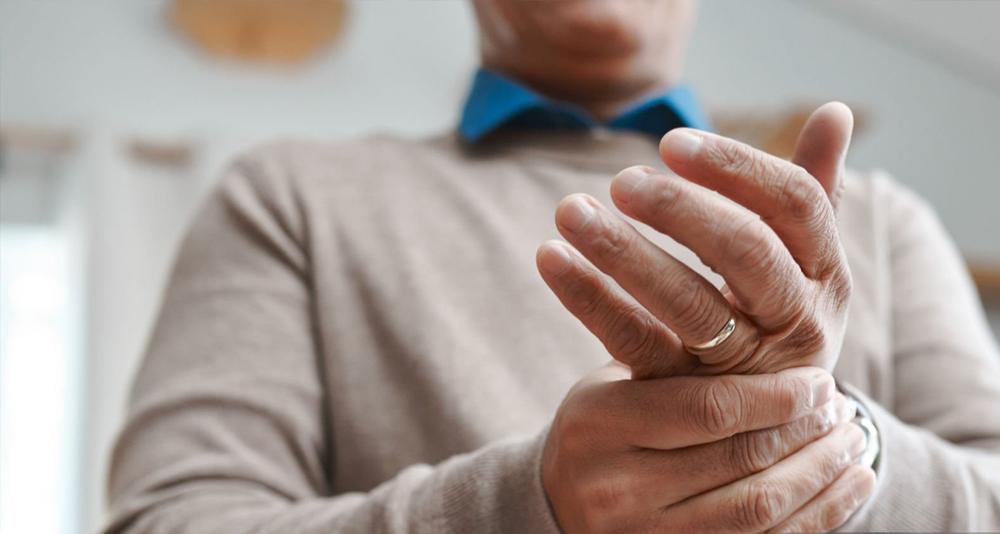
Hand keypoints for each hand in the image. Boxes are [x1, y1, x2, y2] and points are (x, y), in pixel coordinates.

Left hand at [536, 103, 854, 377]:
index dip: (737, 168)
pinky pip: (636, 343)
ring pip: (689, 306)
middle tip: (622, 180)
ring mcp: (743, 366)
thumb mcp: (808, 263)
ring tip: (570, 211)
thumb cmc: (781, 317)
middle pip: (748, 253)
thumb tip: (836, 109)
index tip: (672, 142)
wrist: (773, 423)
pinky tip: (550, 259)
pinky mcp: (686, 396)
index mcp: (828, 273)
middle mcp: (798, 320)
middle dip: (684, 210)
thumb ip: (817, 189)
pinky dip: (590, 300)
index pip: (797, 205)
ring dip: (626, 253)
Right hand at [543, 364, 874, 532]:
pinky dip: (820, 514)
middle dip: (805, 429)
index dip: (775, 395)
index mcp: (598, 425)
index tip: (819, 379)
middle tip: (840, 405)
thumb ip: (666, 359)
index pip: (706, 408)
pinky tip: (850, 483)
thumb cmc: (598, 429)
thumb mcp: (609, 386)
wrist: (557, 504)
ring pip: (758, 507)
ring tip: (851, 440)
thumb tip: (754, 307)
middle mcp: (616, 487)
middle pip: (739, 458)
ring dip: (819, 471)